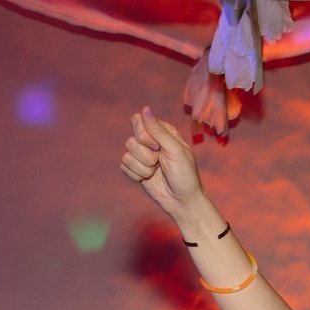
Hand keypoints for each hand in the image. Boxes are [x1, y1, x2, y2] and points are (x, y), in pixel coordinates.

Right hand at [120, 106, 210, 220]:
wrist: (182, 201)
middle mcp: (151, 141)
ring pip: (127, 152)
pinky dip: (137, 175)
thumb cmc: (185, 175)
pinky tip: (149, 178)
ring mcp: (142, 156)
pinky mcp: (136, 169)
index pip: (139, 120)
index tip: (156, 146)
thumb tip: (145, 108)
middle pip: (131, 137)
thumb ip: (158, 130)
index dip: (143, 133)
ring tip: (156, 172)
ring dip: (143, 166)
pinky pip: (124, 165)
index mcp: (163, 132)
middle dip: (143, 153)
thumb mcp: (176, 150)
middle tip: (158, 161)